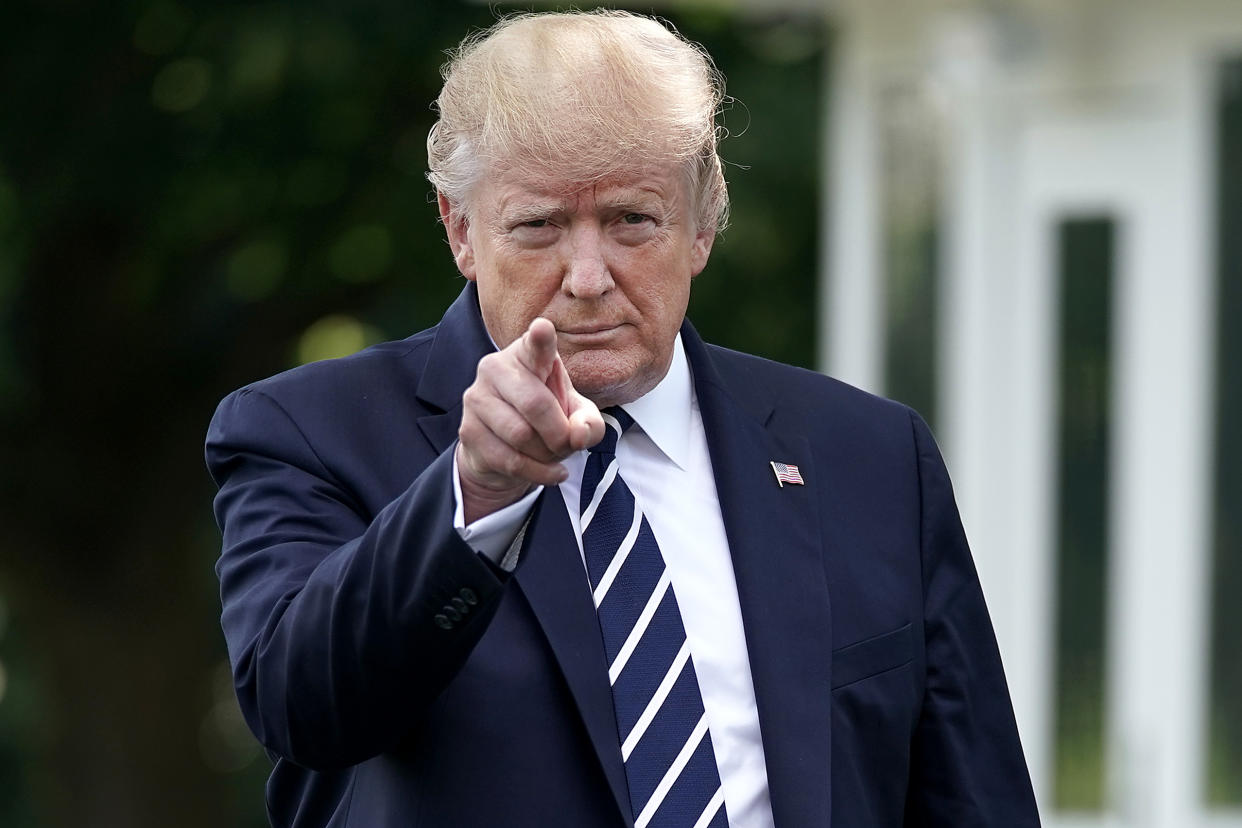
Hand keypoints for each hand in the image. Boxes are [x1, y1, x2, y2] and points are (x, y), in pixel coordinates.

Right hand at [456, 317, 604, 522]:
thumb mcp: (577, 417)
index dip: (541, 337)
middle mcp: (496, 367)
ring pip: (521, 435)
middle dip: (559, 433)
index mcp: (528, 354)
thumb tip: (578, 435)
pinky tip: (550, 472)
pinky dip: (538, 473)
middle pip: (535, 404)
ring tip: (552, 453)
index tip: (543, 328)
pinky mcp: (467, 429)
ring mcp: (477, 397)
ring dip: (547, 454)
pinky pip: (509, 459)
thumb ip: (589, 423)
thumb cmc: (547, 419)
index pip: (536, 343)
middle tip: (567, 444)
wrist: (505, 450)